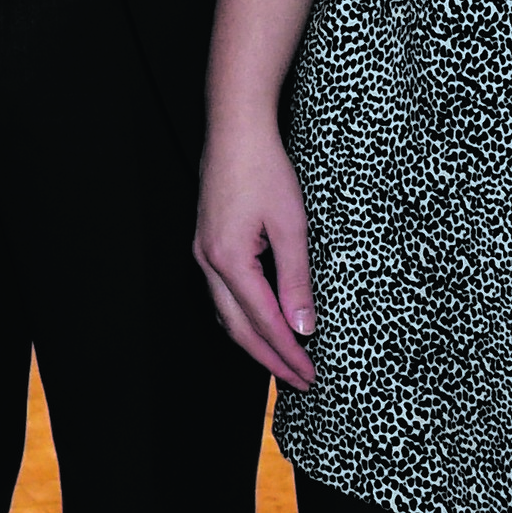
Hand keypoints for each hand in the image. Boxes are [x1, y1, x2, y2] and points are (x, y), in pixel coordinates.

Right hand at [192, 114, 316, 387]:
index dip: (287, 353)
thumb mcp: (291, 226)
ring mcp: (202, 252)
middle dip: (270, 359)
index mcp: (229, 260)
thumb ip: (296, 280)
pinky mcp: (205, 243)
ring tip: (281, 361)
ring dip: (254, 342)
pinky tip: (258, 322)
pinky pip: (221, 295)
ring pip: (225, 314)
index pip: (263, 322)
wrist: (235, 130)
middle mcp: (207, 261)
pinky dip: (241, 318)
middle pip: (238, 328)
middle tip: (299, 381)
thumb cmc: (264, 169)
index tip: (309, 375)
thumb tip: (304, 328)